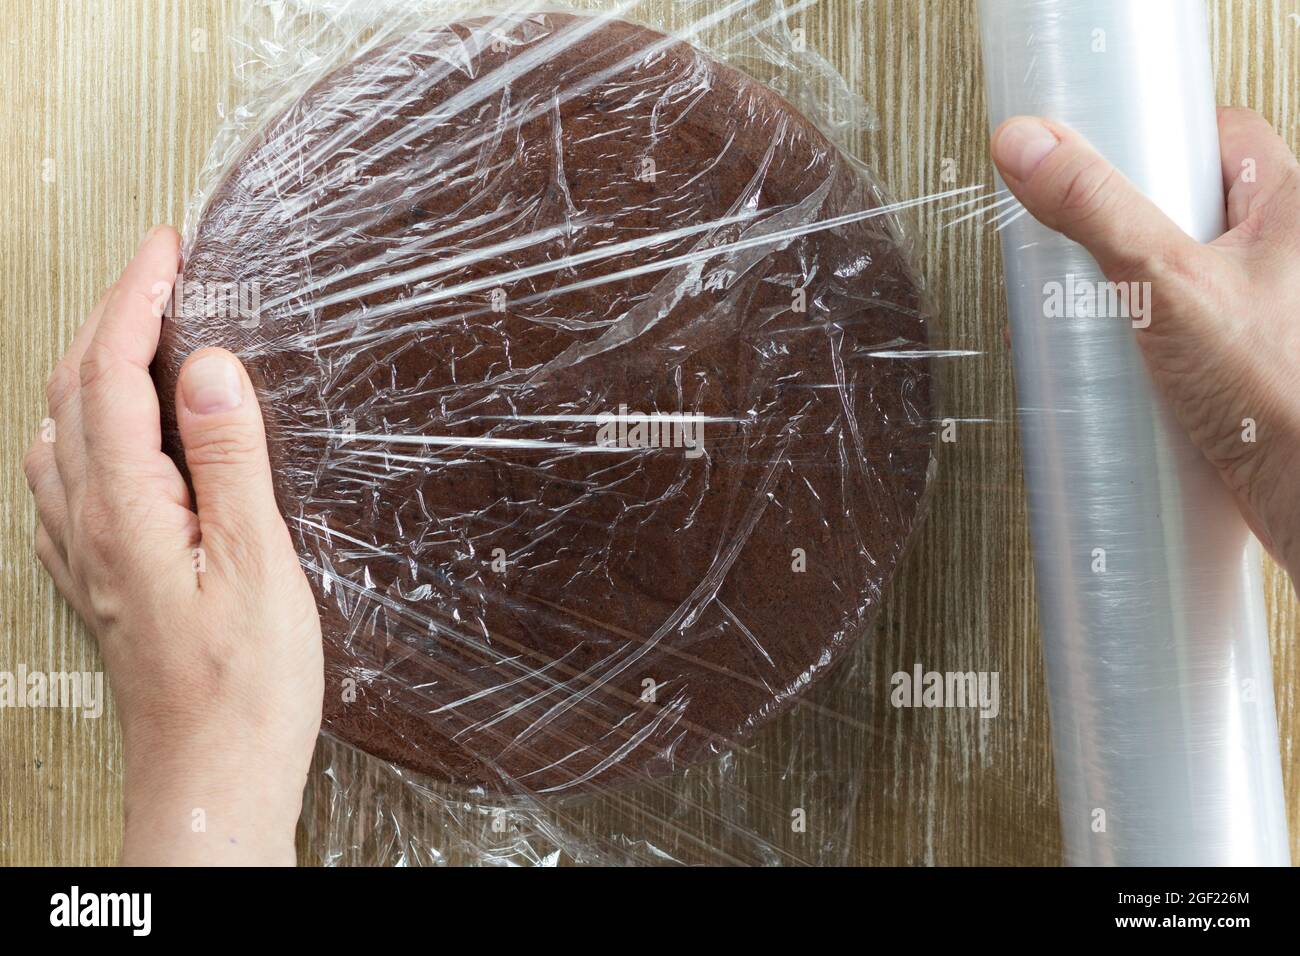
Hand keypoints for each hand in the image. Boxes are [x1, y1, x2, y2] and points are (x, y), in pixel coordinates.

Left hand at [23, 226, 322, 865]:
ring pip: (60, 432)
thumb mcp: (258, 564)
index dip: (136, 301)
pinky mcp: (99, 578)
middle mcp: (88, 526)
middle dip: (108, 316)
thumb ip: (230, 460)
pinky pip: (62, 480)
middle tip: (155, 271)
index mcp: (128, 511)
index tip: (164, 249)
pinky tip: (97, 436)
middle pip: (74, 394)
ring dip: (89, 366)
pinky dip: (79, 427)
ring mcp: (85, 554)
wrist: (212, 776)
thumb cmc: (244, 687)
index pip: (114, 376)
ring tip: (130, 331)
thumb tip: (207, 369)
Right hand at [991, 108, 1299, 581]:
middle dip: (1132, 229)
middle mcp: (1287, 254)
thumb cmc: (1278, 391)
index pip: (1220, 135)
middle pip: (1194, 207)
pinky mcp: (1247, 362)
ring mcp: (1269, 311)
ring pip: (1188, 273)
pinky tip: (1123, 362)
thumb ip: (1095, 209)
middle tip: (1090, 247)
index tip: (1105, 155)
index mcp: (1291, 207)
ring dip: (1137, 292)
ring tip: (1097, 310)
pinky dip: (1150, 340)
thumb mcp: (1164, 281)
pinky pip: (1188, 330)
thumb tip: (1029, 145)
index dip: (1157, 140)